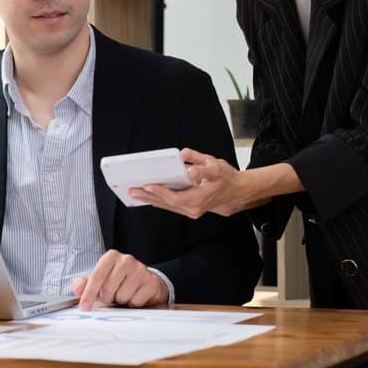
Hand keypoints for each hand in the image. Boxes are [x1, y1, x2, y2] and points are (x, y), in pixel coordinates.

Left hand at [72, 250, 168, 310]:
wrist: (145, 283)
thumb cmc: (119, 281)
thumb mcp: (101, 281)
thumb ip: (85, 284)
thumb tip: (77, 288)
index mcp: (111, 257)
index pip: (97, 276)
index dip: (89, 293)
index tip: (84, 307)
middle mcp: (127, 260)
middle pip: (108, 288)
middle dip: (108, 298)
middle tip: (112, 295)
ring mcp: (141, 270)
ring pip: (122, 296)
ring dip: (121, 300)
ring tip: (124, 294)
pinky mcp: (151, 282)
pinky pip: (136, 301)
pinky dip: (133, 303)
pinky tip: (135, 296)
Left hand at [129, 148, 274, 218]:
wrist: (235, 193)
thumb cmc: (225, 178)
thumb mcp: (216, 166)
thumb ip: (199, 162)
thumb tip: (184, 156)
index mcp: (199, 198)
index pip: (175, 197)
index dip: (160, 192)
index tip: (147, 185)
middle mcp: (193, 208)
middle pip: (166, 203)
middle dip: (148, 196)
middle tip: (131, 190)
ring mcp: (190, 211)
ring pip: (166, 206)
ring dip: (150, 199)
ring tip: (134, 193)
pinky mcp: (188, 209)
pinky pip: (170, 206)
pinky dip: (157, 200)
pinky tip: (146, 196)